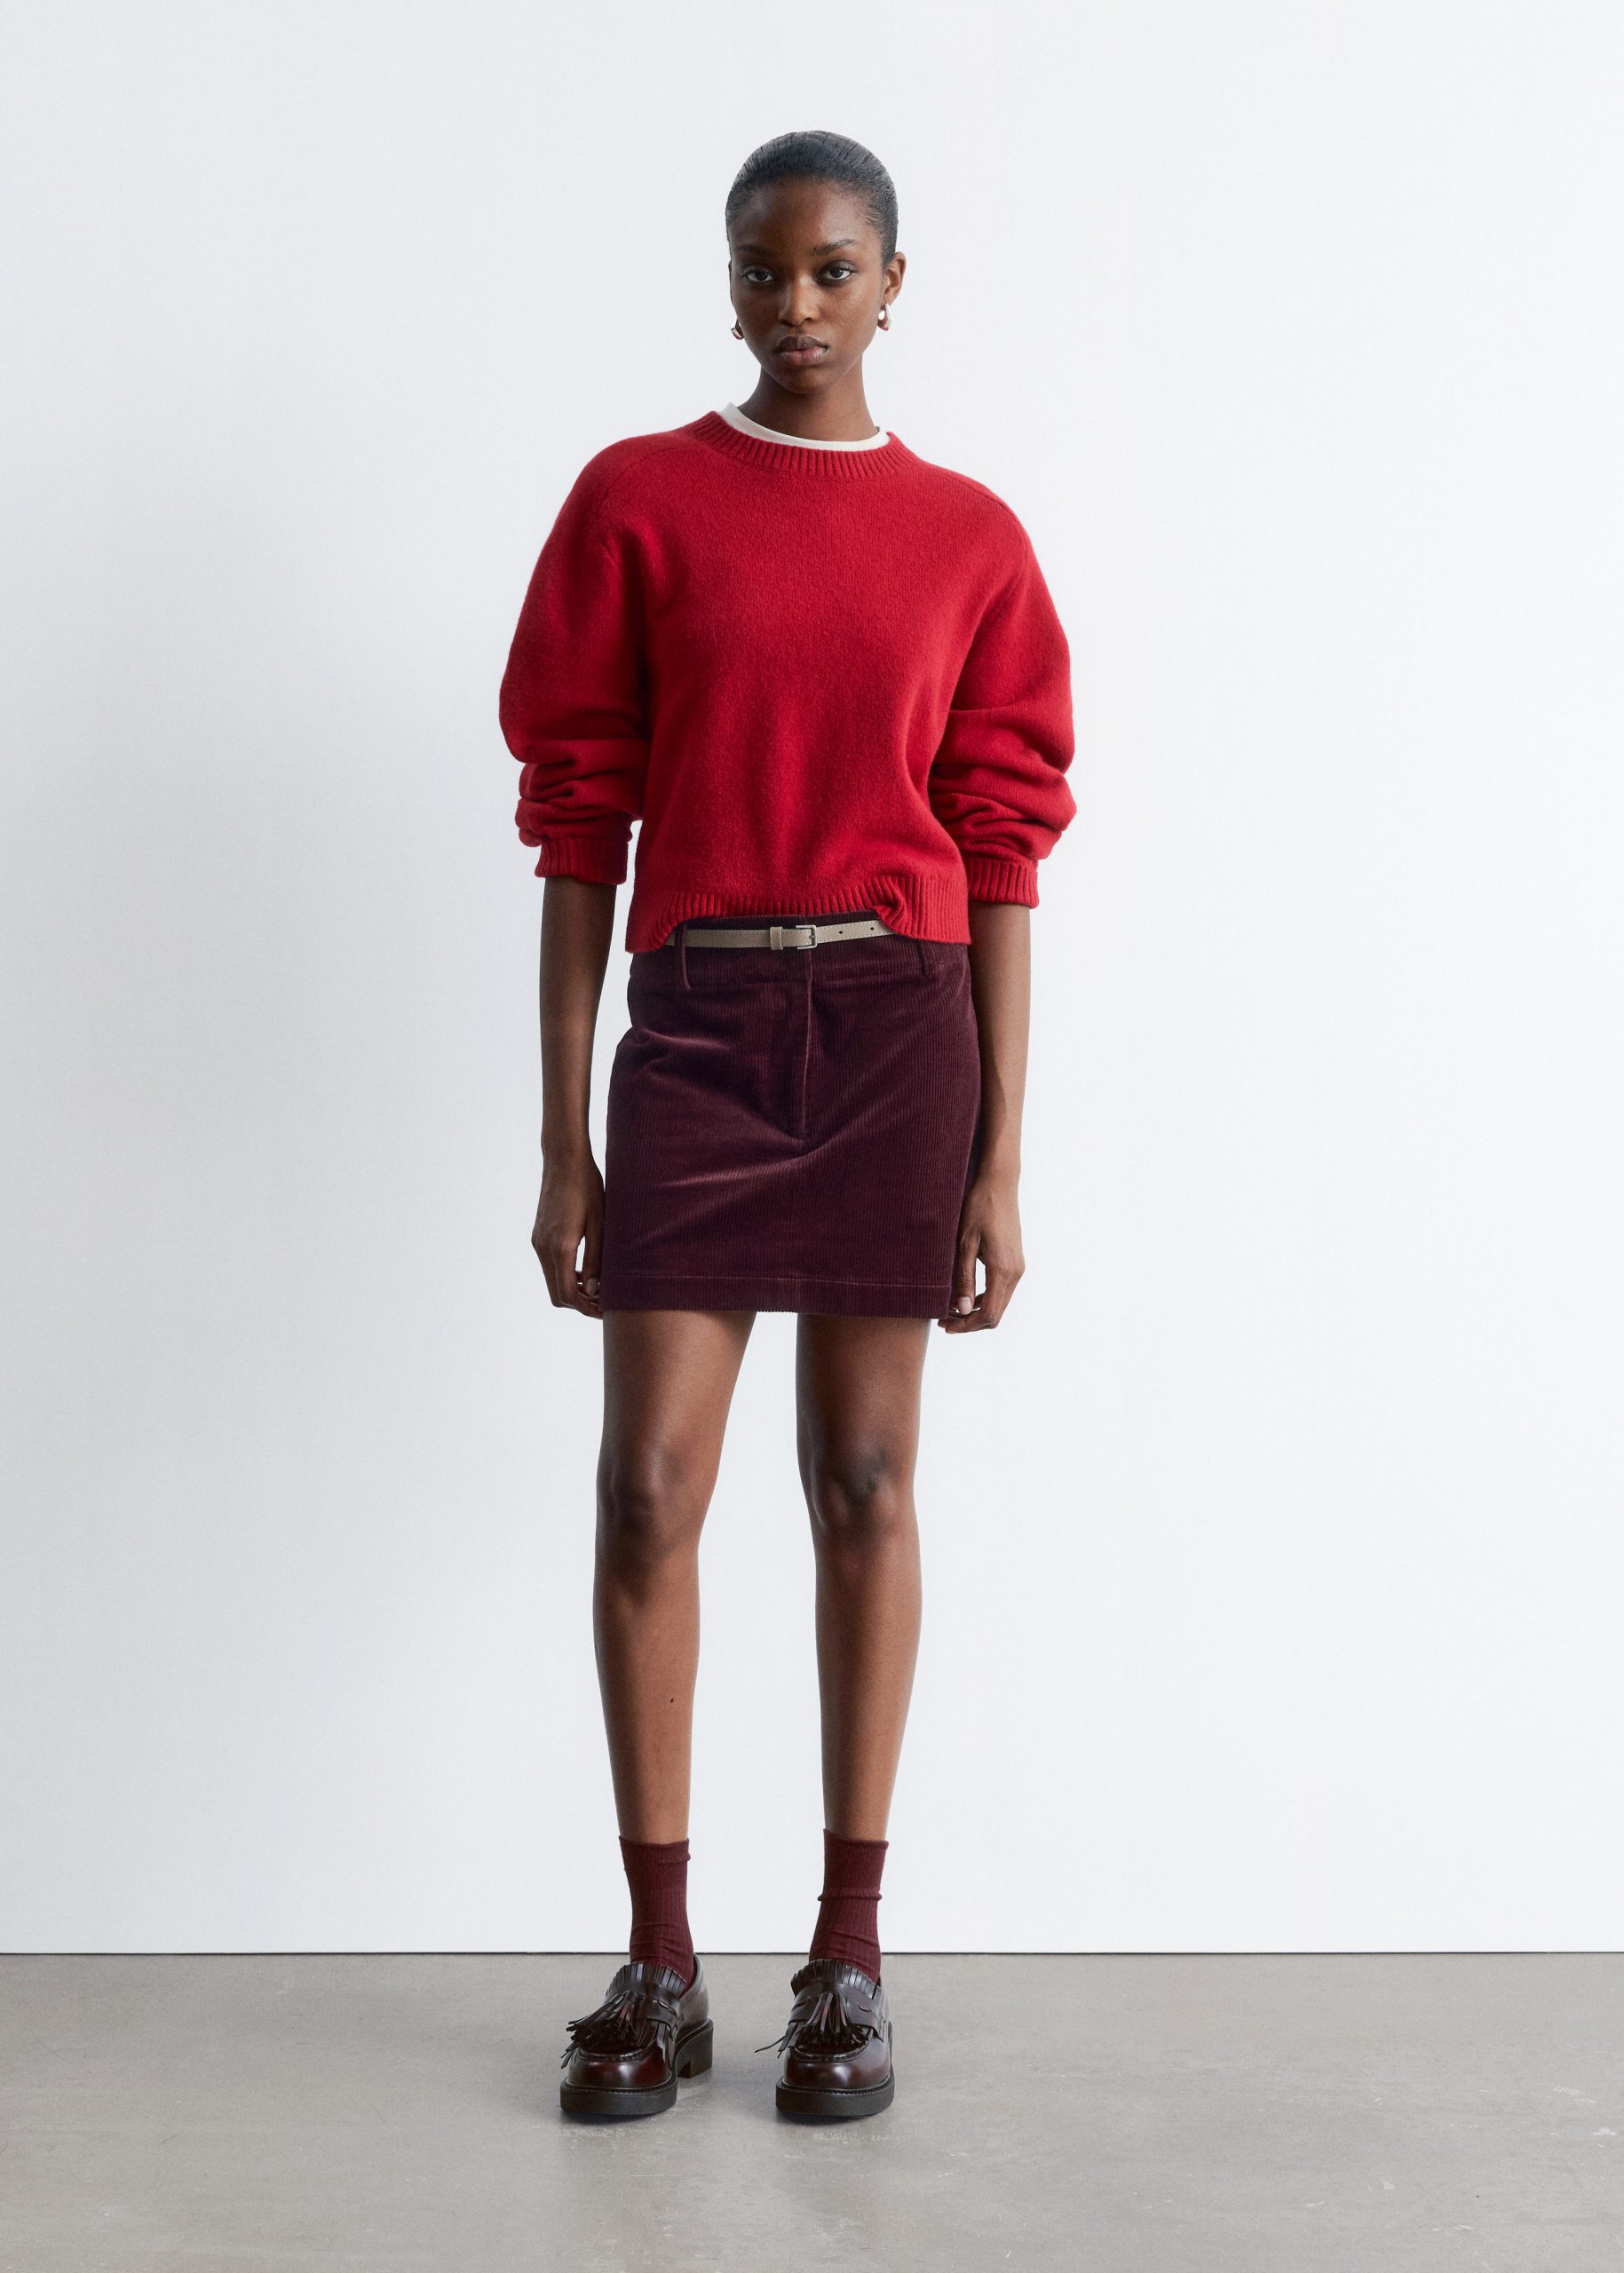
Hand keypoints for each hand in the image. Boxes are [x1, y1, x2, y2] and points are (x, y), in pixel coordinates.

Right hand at [532, 1151, 604, 1317]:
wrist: (563, 1160)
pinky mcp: (538, 1236)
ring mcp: (537, 1242)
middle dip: (579, 1303)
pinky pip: (549, 1266)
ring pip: (552, 1281)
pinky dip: (565, 1275)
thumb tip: (595, 1291)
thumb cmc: (588, 1188)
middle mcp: (543, 1248)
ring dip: (572, 1289)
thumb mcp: (600, 1225)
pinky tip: (586, 1270)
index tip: (605, 1310)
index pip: (567, 1294)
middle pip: (556, 1294)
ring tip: (599, 1288)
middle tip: (604, 1303)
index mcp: (560, 1247)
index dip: (586, 1307)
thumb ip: (597, 1260)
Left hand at [939, 1168, 1023, 1331]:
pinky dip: (984, 1299)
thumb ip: (964, 1278)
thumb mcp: (965, 1244)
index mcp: (1003, 1270)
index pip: (988, 1315)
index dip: (966, 1325)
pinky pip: (1001, 1291)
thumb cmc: (978, 1209)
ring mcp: (1018, 1268)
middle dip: (969, 1322)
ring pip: (999, 1305)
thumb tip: (961, 1310)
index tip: (945, 1325)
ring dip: (976, 1312)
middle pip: (995, 1315)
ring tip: (950, 1309)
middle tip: (944, 1321)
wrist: (999, 1185)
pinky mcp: (1015, 1262)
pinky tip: (965, 1294)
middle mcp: (1015, 1273)